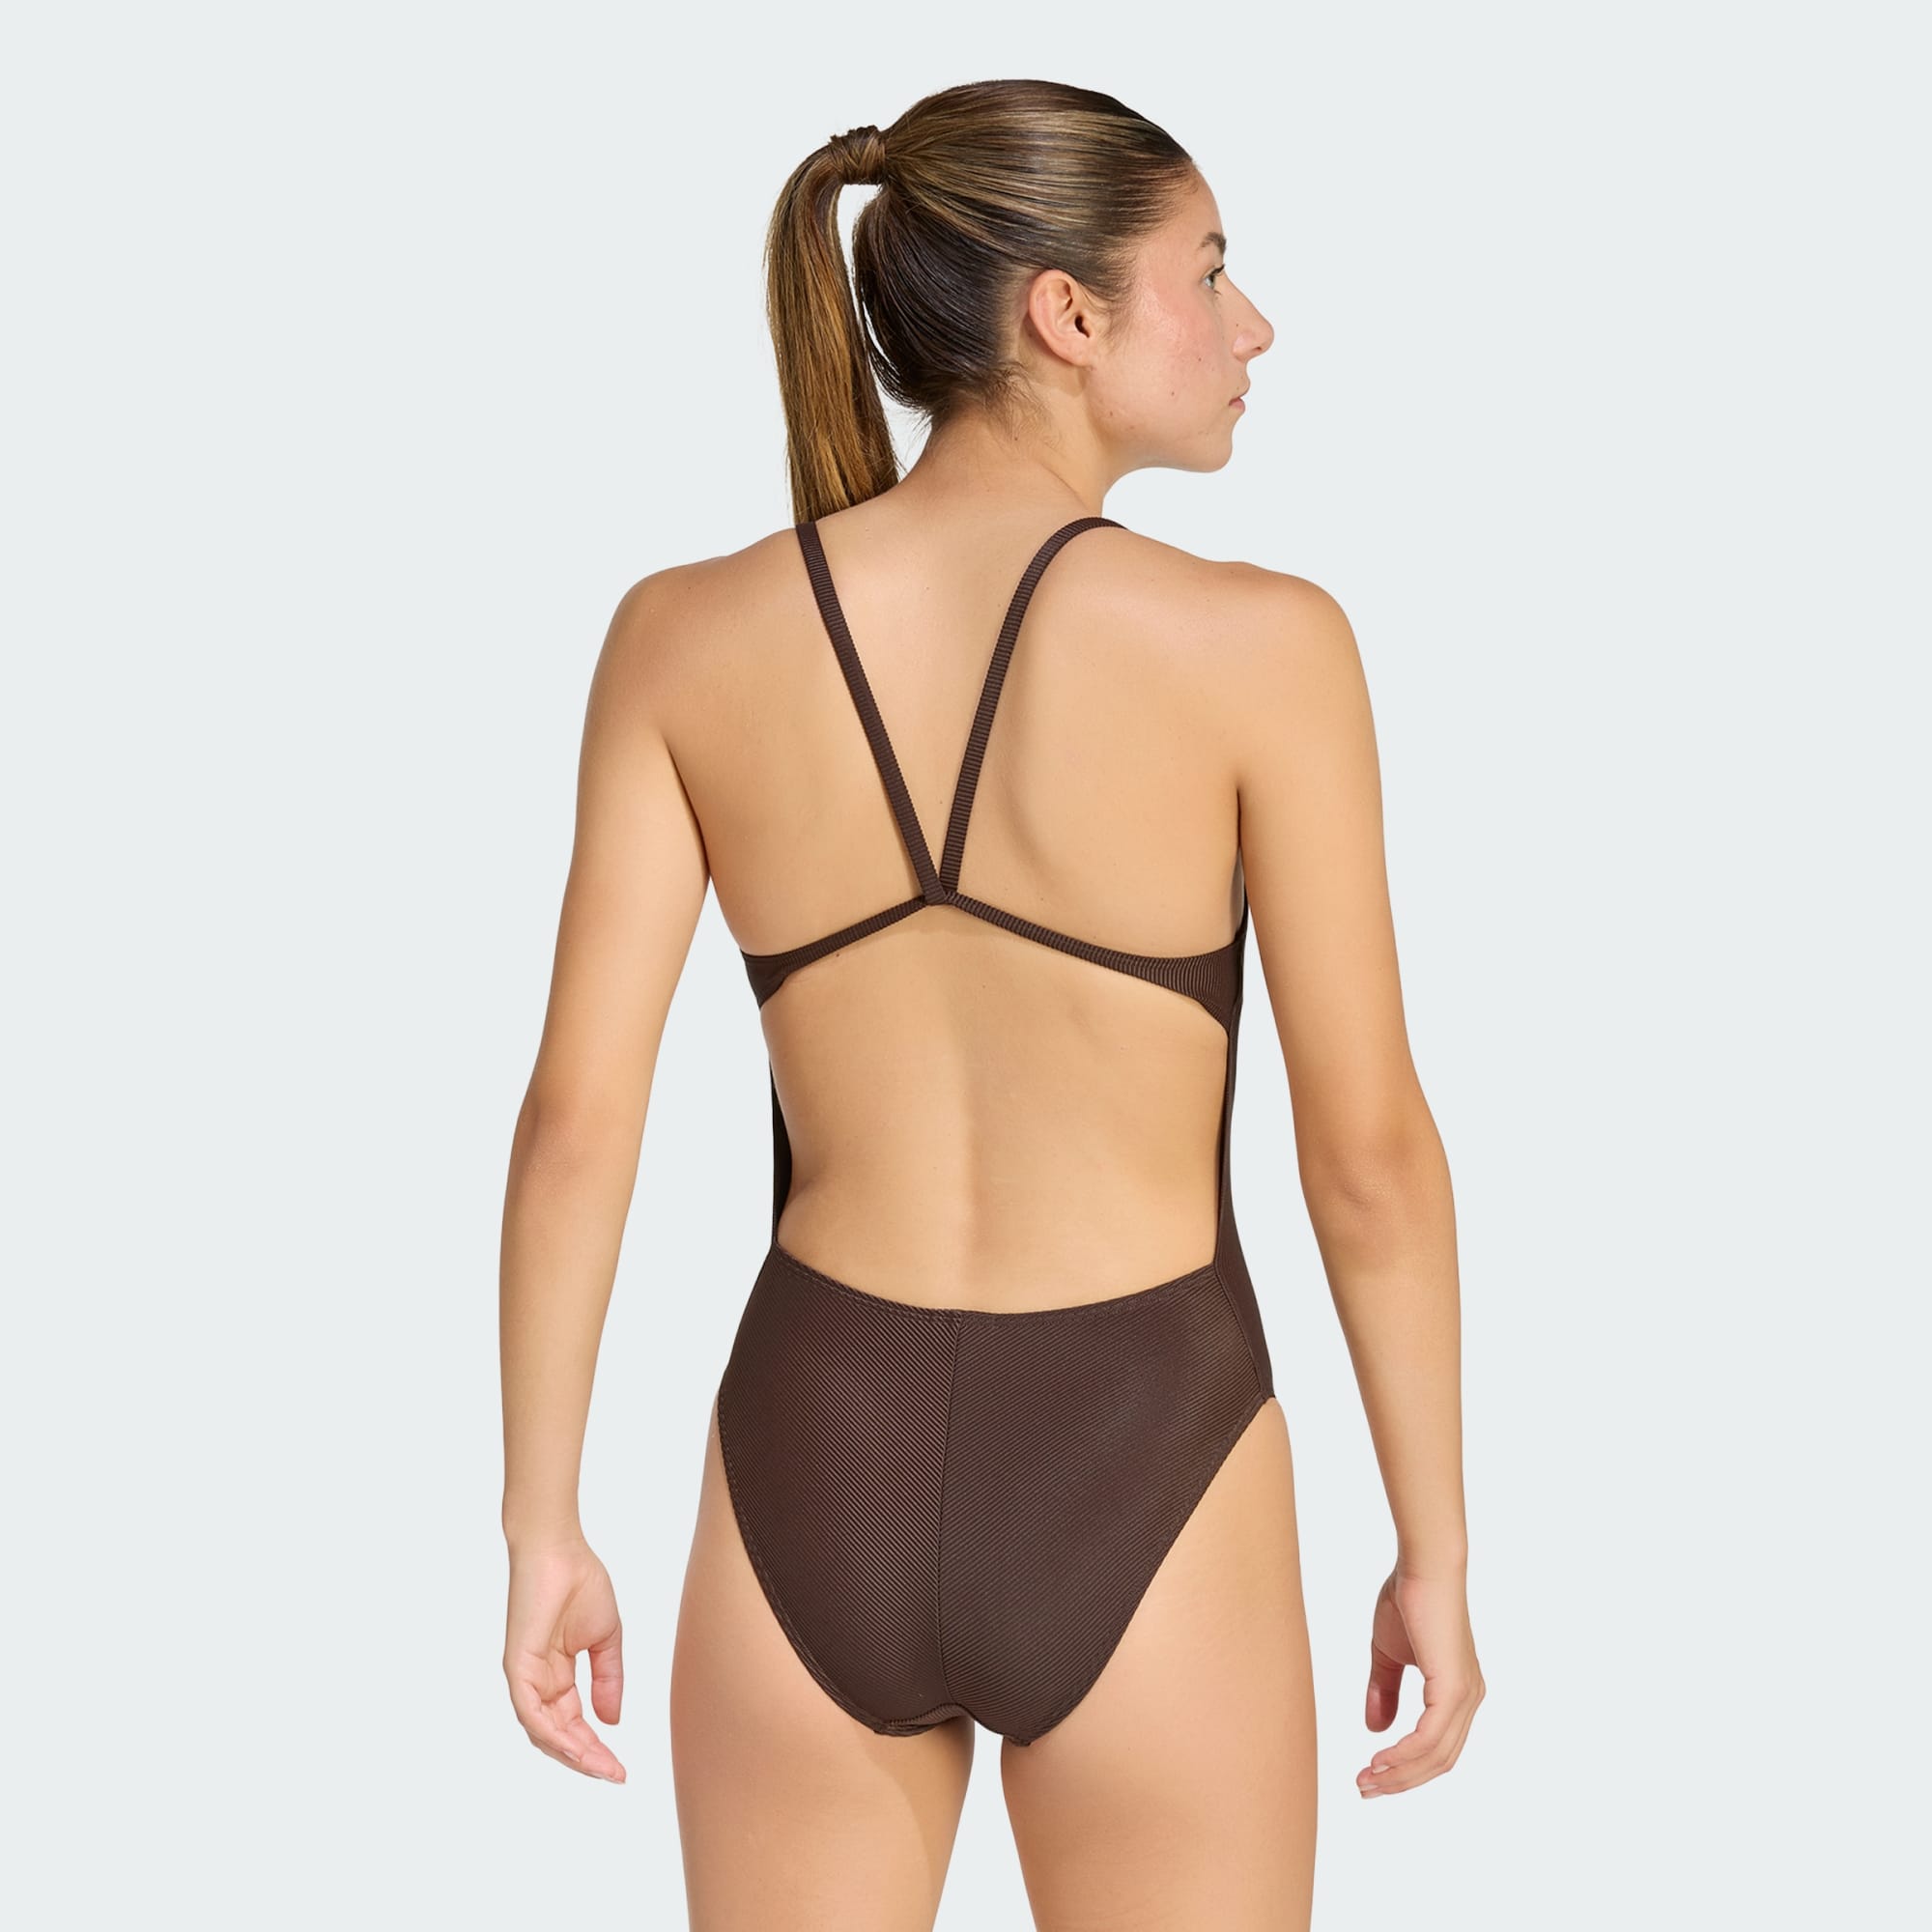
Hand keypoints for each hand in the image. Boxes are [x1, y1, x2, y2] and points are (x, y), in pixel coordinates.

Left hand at [503, 1534, 627, 1782]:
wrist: (560, 1549)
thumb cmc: (581, 1583)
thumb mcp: (606, 1639)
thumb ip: (608, 1679)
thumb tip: (612, 1721)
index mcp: (557, 1676)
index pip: (574, 1724)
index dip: (597, 1748)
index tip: (621, 1768)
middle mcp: (538, 1683)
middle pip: (559, 1736)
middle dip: (587, 1759)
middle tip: (615, 1775)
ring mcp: (526, 1676)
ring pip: (543, 1731)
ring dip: (572, 1754)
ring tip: (601, 1768)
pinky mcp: (517, 1666)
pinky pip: (531, 1711)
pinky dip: (551, 1733)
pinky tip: (575, 1747)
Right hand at [1358, 1567, 1482, 1796]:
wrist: (1423, 1568)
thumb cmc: (1408, 1599)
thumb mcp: (1388, 1653)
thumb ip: (1383, 1689)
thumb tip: (1374, 1730)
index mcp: (1456, 1692)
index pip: (1436, 1747)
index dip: (1405, 1767)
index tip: (1370, 1775)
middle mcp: (1468, 1700)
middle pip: (1438, 1762)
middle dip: (1400, 1780)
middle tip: (1364, 1788)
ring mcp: (1465, 1697)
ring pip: (1435, 1756)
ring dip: (1399, 1774)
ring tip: (1366, 1779)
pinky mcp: (1453, 1690)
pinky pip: (1429, 1739)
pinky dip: (1404, 1755)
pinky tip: (1379, 1759)